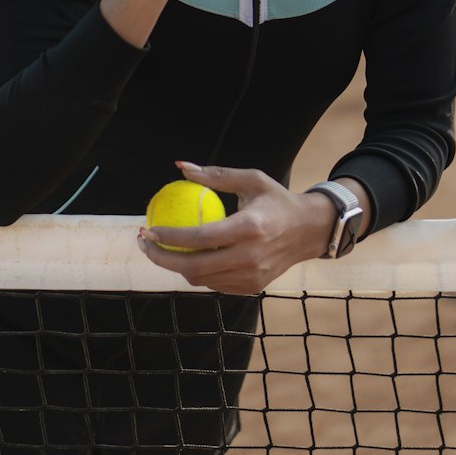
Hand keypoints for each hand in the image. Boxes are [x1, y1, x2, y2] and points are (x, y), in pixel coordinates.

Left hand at [137, 162, 338, 294]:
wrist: (310, 231)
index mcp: (249, 228)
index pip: (199, 238)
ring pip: (201, 279)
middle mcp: (250, 257)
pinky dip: (197, 272)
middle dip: (161, 258)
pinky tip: (186, 256)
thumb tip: (181, 167)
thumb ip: (216, 175)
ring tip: (161, 248)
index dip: (169, 237)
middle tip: (145, 242)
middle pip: (194, 267)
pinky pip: (214, 284)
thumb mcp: (251, 179)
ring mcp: (252, 276)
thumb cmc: (277, 200)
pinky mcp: (252, 287)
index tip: (149, 228)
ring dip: (176, 266)